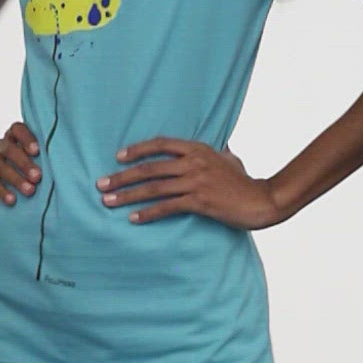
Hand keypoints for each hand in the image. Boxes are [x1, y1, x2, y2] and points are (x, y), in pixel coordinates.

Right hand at [0, 121, 41, 207]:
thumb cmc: (20, 169)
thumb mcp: (29, 160)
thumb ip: (41, 158)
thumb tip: (63, 166)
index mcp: (13, 138)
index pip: (17, 129)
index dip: (26, 138)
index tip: (37, 151)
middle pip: (9, 149)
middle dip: (24, 163)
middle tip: (38, 177)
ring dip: (16, 179)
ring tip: (30, 191)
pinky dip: (2, 191)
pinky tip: (12, 200)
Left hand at [95, 136, 280, 229]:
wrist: (260, 200)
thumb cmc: (243, 179)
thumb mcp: (228, 157)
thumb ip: (213, 150)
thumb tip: (212, 144)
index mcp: (197, 149)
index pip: (160, 144)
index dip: (137, 150)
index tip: (118, 157)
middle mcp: (193, 163)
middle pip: (150, 168)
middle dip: (122, 177)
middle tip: (101, 184)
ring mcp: (195, 182)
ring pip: (154, 188)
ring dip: (128, 196)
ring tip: (108, 202)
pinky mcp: (199, 202)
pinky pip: (167, 207)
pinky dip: (148, 213)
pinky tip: (133, 218)